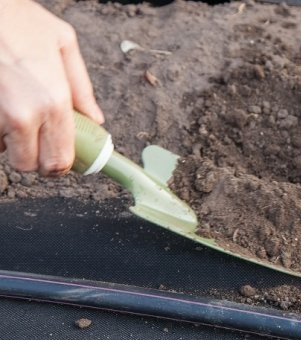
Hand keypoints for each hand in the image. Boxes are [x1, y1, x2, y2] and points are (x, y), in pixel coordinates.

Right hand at [0, 0, 102, 175]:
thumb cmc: (16, 17)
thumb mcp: (62, 42)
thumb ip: (81, 87)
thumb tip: (95, 119)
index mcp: (53, 100)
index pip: (59, 160)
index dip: (61, 165)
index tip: (62, 159)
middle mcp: (23, 114)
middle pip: (29, 165)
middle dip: (34, 157)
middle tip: (38, 140)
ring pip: (3, 151)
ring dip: (10, 140)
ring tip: (15, 111)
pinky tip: (0, 105)